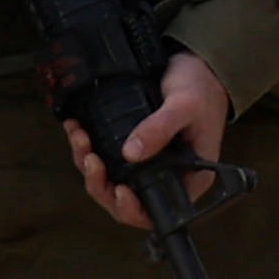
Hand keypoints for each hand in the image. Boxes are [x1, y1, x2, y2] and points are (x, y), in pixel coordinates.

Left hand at [61, 48, 234, 231]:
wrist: (198, 66)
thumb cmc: (201, 89)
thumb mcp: (184, 106)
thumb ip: (160, 129)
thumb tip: (131, 154)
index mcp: (188, 177)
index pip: (157, 211)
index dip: (132, 209)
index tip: (118, 190)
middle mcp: (166, 175)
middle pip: (123, 199)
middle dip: (100, 183)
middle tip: (90, 158)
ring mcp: (146, 163)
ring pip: (107, 179)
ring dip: (87, 162)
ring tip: (80, 138)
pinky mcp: (131, 147)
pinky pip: (103, 157)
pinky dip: (86, 147)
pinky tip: (76, 130)